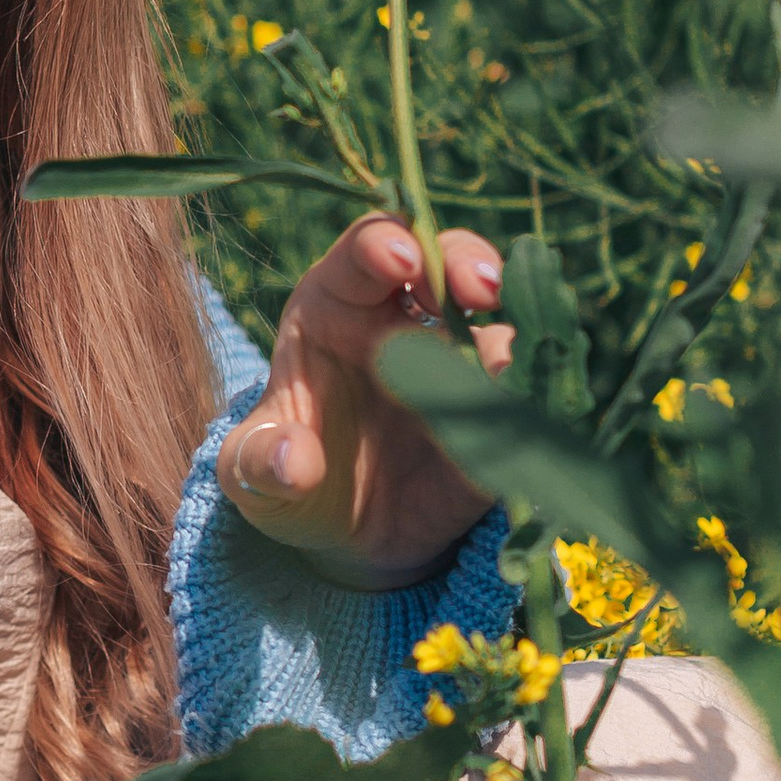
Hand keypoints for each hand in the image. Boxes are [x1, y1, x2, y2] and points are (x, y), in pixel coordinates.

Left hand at [217, 216, 513, 588]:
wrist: (343, 536)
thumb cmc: (287, 477)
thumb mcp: (251, 473)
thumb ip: (258, 461)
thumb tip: (293, 460)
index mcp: (336, 306)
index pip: (364, 252)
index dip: (384, 244)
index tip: (401, 259)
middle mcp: (404, 319)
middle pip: (447, 258)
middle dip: (466, 262)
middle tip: (480, 291)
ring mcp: (458, 362)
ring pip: (499, 322)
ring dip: (508, 339)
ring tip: (500, 371)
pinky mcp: (497, 414)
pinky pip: (525, 397)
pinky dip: (530, 401)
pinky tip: (520, 419)